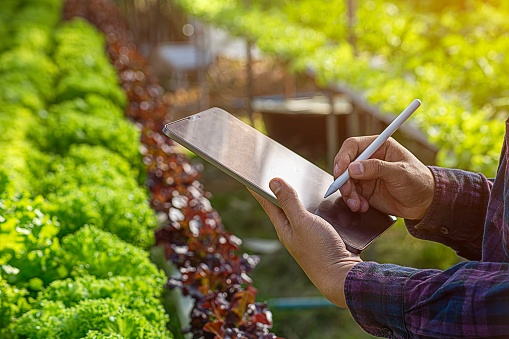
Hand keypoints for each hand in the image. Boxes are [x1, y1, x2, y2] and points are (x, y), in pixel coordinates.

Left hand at [249, 178, 361, 307]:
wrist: (342, 277)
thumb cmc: (320, 251)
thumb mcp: (302, 222)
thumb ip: (289, 202)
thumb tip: (273, 182)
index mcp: (283, 226)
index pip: (266, 202)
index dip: (258, 188)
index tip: (248, 176)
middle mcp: (293, 230)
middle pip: (285, 204)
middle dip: (282, 189)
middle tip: (277, 172)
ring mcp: (307, 234)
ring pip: (304, 210)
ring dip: (304, 197)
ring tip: (300, 181)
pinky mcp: (323, 237)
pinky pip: (319, 216)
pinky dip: (321, 206)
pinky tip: (326, 200)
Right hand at [334, 136, 433, 219]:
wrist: (424, 203)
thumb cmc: (418, 182)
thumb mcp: (400, 173)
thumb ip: (377, 168)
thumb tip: (353, 168)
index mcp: (379, 147)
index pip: (353, 146)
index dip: (343, 157)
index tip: (341, 170)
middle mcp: (369, 159)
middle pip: (345, 165)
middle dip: (343, 180)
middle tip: (347, 192)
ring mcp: (365, 175)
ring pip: (345, 181)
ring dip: (348, 194)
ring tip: (357, 205)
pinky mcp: (364, 189)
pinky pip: (350, 194)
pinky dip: (353, 201)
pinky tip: (362, 206)